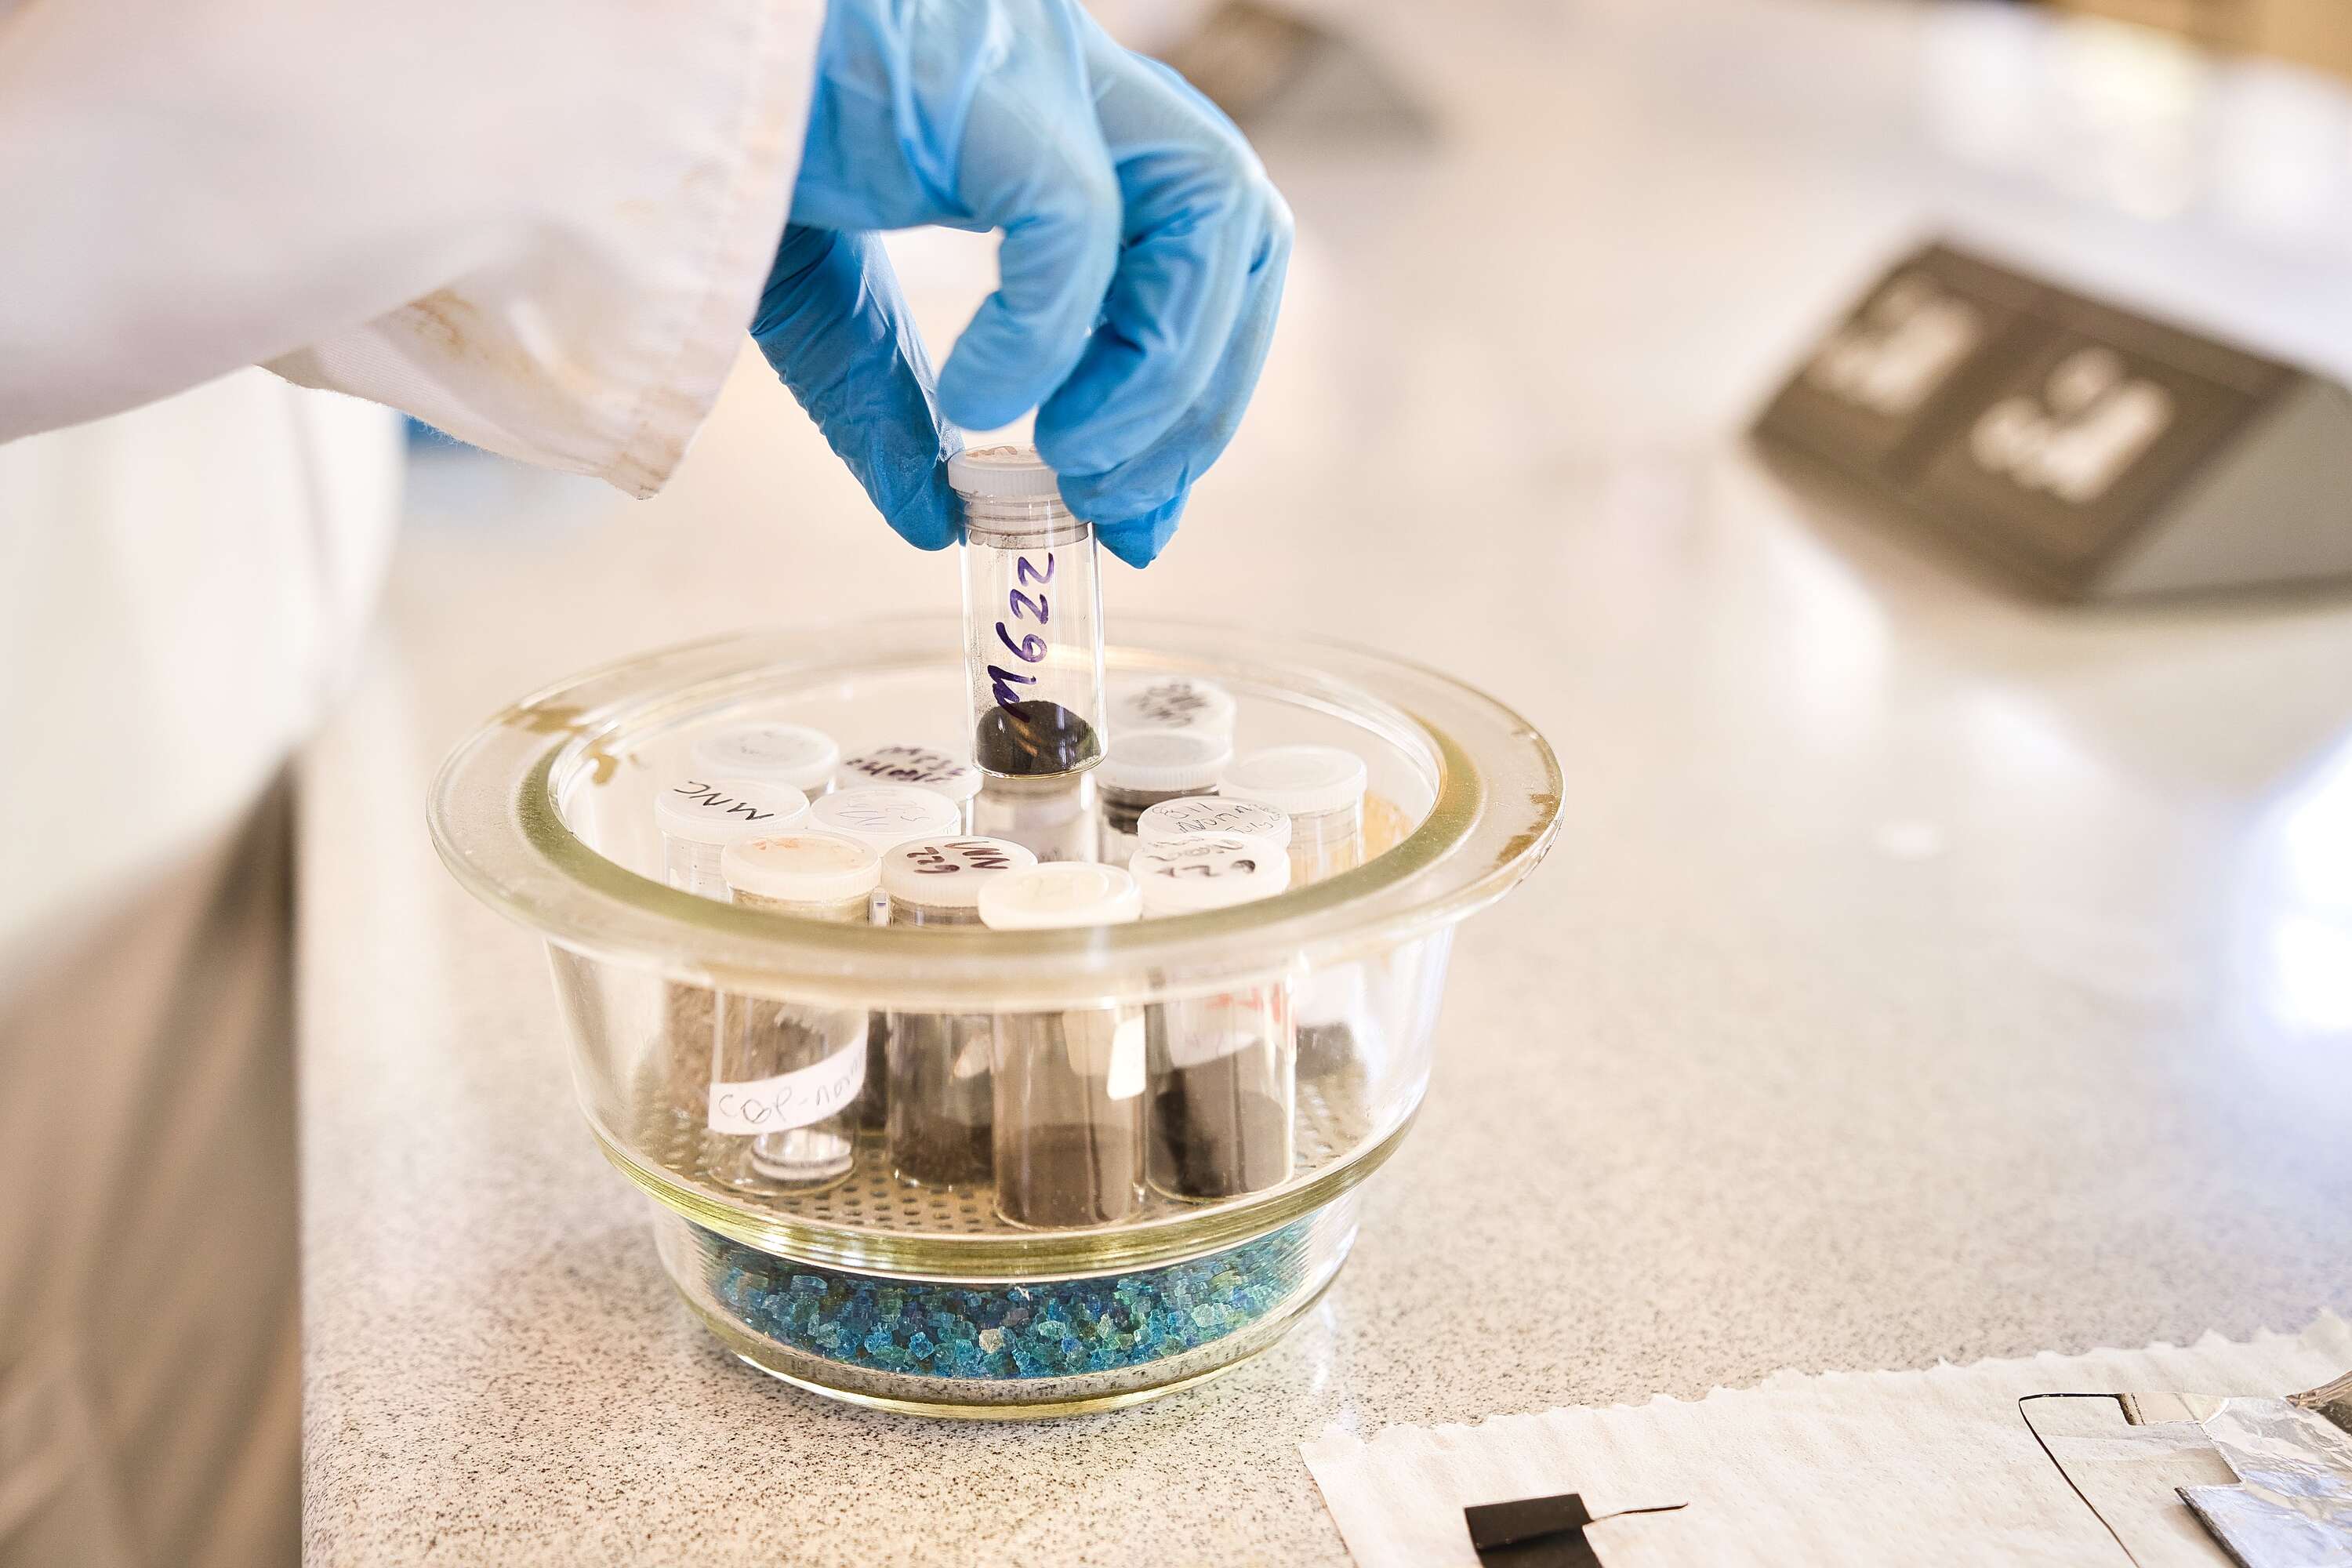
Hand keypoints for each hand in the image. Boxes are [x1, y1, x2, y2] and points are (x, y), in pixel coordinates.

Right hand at [750, 0, 1292, 566]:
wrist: (587, 55)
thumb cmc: (694, 134)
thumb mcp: (810, 294)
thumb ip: (882, 399)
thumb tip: (934, 522)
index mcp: (1042, 116)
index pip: (1194, 247)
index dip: (1195, 392)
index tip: (1136, 515)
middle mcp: (1063, 75)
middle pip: (1235, 229)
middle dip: (1200, 393)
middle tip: (1113, 501)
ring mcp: (1031, 60)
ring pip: (1210, 207)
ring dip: (1164, 369)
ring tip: (1072, 461)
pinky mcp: (976, 72)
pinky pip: (1073, 216)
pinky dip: (1049, 333)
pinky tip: (982, 399)